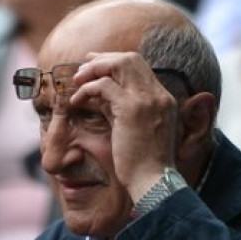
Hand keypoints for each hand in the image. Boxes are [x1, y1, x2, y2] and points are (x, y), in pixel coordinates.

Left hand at [71, 52, 177, 201]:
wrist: (153, 181)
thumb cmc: (144, 163)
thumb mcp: (135, 129)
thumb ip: (122, 110)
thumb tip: (100, 96)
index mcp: (164, 99)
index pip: (140, 67)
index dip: (115, 62)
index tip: (96, 66)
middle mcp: (158, 94)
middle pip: (130, 58)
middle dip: (103, 59)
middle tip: (82, 67)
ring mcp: (147, 99)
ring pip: (118, 64)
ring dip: (94, 69)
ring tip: (77, 81)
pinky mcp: (130, 108)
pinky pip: (103, 85)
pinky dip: (86, 89)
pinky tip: (76, 101)